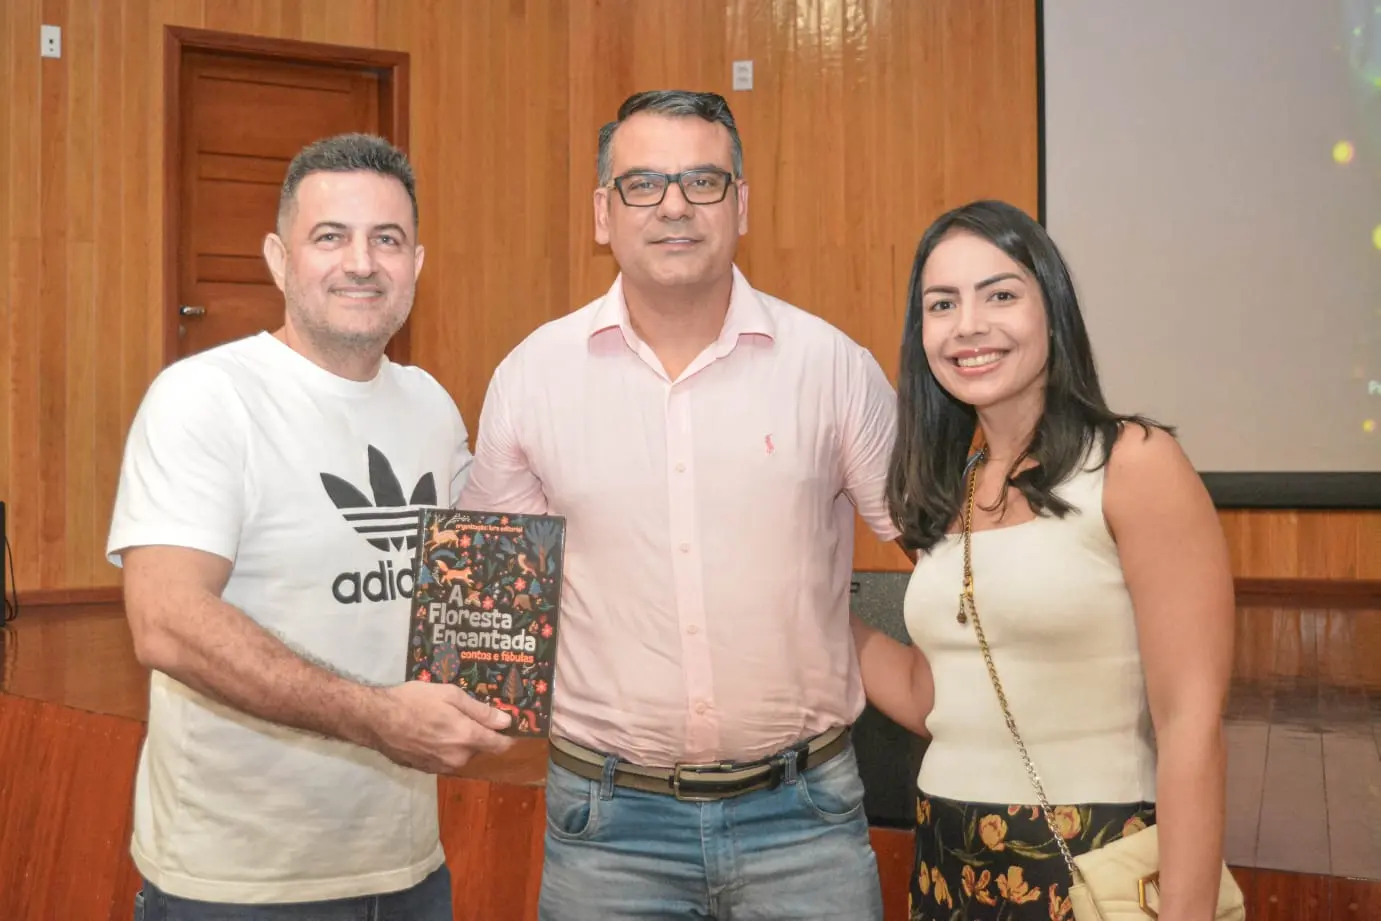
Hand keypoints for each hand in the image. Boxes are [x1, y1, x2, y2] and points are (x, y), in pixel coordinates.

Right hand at [368, 681, 514, 772]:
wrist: (376, 720)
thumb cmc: (414, 700)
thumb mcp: (450, 695)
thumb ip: (481, 711)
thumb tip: (506, 722)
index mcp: (467, 738)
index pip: (500, 745)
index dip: (508, 736)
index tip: (509, 725)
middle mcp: (458, 758)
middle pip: (480, 748)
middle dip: (478, 733)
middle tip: (463, 713)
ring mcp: (441, 767)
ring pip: (462, 754)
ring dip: (460, 740)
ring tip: (443, 719)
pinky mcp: (427, 770)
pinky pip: (446, 759)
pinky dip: (445, 747)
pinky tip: (431, 731)